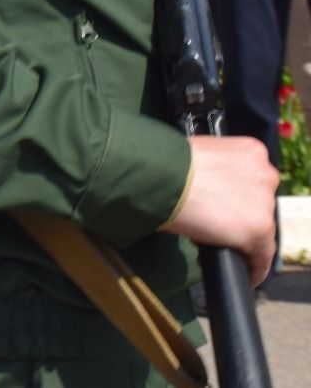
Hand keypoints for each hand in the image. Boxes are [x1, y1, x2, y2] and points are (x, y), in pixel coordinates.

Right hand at [163, 134, 279, 285]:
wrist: (159, 176)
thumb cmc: (166, 162)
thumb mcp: (200, 153)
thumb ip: (216, 168)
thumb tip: (210, 186)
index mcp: (252, 152)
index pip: (253, 181)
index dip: (238, 196)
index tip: (224, 206)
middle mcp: (265, 175)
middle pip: (259, 204)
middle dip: (240, 214)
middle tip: (215, 223)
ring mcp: (264, 204)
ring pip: (260, 230)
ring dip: (241, 237)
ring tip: (217, 244)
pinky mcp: (258, 230)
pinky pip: (261, 256)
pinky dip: (254, 266)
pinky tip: (246, 274)